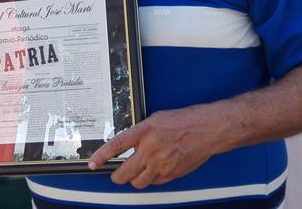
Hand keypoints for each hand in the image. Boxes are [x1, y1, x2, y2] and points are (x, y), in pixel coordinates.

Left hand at [87, 107, 221, 188]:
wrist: (208, 129)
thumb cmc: (185, 121)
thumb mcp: (156, 119)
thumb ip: (141, 133)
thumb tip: (131, 144)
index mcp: (145, 132)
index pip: (116, 146)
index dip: (102, 156)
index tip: (93, 162)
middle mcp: (151, 150)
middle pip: (124, 174)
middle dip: (117, 176)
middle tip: (116, 174)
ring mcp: (161, 164)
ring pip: (138, 182)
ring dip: (134, 179)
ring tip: (136, 172)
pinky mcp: (171, 174)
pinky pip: (154, 183)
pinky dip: (151, 179)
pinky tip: (154, 170)